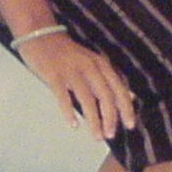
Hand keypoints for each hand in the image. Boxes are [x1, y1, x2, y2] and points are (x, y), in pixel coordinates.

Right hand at [15, 32, 137, 141]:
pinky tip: (74, 125)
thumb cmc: (68, 53)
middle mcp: (89, 66)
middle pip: (105, 95)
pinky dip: (69, 112)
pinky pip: (63, 97)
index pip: (118, 89)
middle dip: (110, 118)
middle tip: (110, 135)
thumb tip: (130, 97)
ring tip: (97, 136)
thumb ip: (110, 79)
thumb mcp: (93, 62)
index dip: (126, 108)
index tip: (130, 125)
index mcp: (100, 64)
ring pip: (87, 99)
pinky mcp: (53, 74)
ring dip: (94, 120)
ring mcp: (71, 70)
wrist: (41, 35)